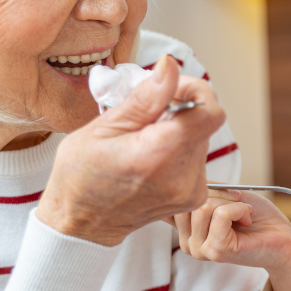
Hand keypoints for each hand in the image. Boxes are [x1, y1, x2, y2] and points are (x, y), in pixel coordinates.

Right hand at [37, 54, 226, 245]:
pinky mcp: (194, 197)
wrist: (82, 224)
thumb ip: (146, 97)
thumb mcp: (103, 127)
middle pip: (203, 123)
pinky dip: (178, 148)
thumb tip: (171, 66)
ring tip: (142, 138)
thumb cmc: (81, 178)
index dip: (195, 91)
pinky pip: (196, 158)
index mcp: (158, 156)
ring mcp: (191, 191)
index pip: (209, 112)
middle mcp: (182, 177)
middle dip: (179, 109)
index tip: (171, 88)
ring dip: (177, 129)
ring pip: (200, 138)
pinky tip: (150, 155)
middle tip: (145, 113)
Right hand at [174, 189, 290, 290]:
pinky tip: (247, 219)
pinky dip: (239, 209)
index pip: (169, 204)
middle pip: (188, 202)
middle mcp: (186, 243)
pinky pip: (220, 215)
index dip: (182, 189)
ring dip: (231, 203)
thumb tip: (182, 176)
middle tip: (237, 203)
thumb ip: (201, 188)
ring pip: (203, 208)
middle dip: (217, 194)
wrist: (281, 236)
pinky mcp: (216, 251)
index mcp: (185, 229)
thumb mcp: (223, 193)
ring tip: (244, 214)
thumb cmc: (255, 215)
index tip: (197, 184)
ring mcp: (199, 250)